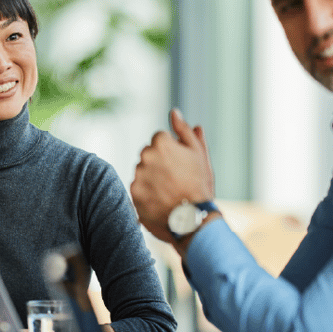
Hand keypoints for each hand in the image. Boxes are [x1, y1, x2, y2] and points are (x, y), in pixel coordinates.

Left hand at [131, 109, 214, 243]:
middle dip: (159, 164)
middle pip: (149, 155)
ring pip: (143, 172)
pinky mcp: (133, 193)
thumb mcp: (198, 153)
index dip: (172, 152)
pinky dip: (147, 193)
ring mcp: (138, 175)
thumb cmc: (199, 184)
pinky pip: (138, 189)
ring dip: (152, 178)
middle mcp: (145, 156)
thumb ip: (184, 130)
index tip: (180, 166)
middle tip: (176, 180)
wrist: (194, 219)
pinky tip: (161, 200)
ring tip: (169, 192)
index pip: (159, 140)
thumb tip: (174, 112)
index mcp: (160, 142)